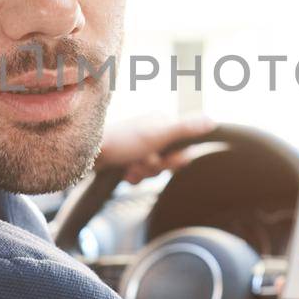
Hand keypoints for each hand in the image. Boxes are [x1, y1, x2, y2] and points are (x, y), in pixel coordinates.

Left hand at [95, 113, 215, 183]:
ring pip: (155, 170)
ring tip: (129, 167)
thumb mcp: (157, 136)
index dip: (175, 159)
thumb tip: (214, 121)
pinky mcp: (127, 157)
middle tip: (141, 162)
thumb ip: (186, 129)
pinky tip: (123, 172)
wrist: (85, 155)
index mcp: (162, 121)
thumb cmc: (121, 143)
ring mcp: (139, 145)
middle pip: (169, 160)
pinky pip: (140, 174)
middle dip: (156, 167)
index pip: (184, 146)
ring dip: (143, 173)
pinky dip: (133, 177)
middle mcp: (152, 131)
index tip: (163, 158)